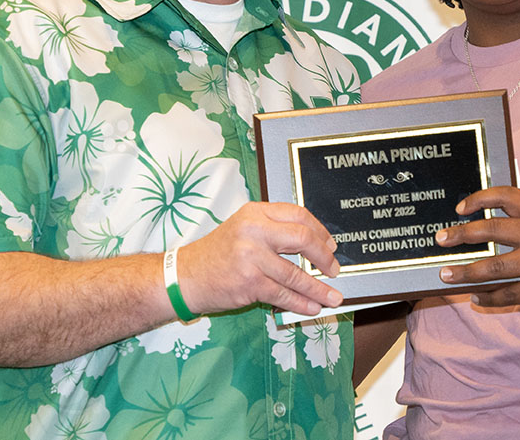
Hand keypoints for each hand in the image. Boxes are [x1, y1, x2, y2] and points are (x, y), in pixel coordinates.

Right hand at [177, 202, 342, 316]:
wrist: (185, 276)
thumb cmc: (218, 252)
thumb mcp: (244, 227)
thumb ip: (273, 228)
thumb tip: (314, 243)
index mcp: (256, 212)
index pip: (298, 215)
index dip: (320, 231)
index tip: (331, 245)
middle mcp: (254, 230)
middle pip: (302, 239)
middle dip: (324, 257)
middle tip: (334, 269)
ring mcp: (252, 257)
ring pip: (296, 274)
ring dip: (318, 289)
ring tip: (333, 297)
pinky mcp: (249, 283)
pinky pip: (283, 295)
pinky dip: (301, 303)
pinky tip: (312, 307)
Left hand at [436, 186, 519, 315]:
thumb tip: (475, 220)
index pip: (506, 195)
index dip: (480, 198)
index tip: (459, 209)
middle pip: (492, 230)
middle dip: (461, 235)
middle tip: (440, 239)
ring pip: (495, 267)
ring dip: (466, 272)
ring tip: (446, 274)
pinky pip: (508, 293)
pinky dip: (488, 296)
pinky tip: (475, 296)